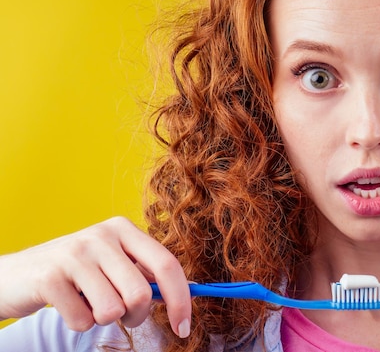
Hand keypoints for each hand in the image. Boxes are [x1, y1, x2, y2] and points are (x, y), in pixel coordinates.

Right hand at [0, 216, 190, 337]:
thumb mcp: (113, 264)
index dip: (180, 299)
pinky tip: (68, 304)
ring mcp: (75, 254)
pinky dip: (79, 323)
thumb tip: (187, 293)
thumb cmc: (76, 273)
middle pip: (141, 293)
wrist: (17, 275)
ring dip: (103, 318)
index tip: (184, 326)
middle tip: (120, 314)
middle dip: (135, 316)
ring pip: (113, 310)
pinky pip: (83, 321)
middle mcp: (102, 235)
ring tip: (88, 303)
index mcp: (123, 229)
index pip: (166, 264)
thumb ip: (145, 274)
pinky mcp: (50, 277)